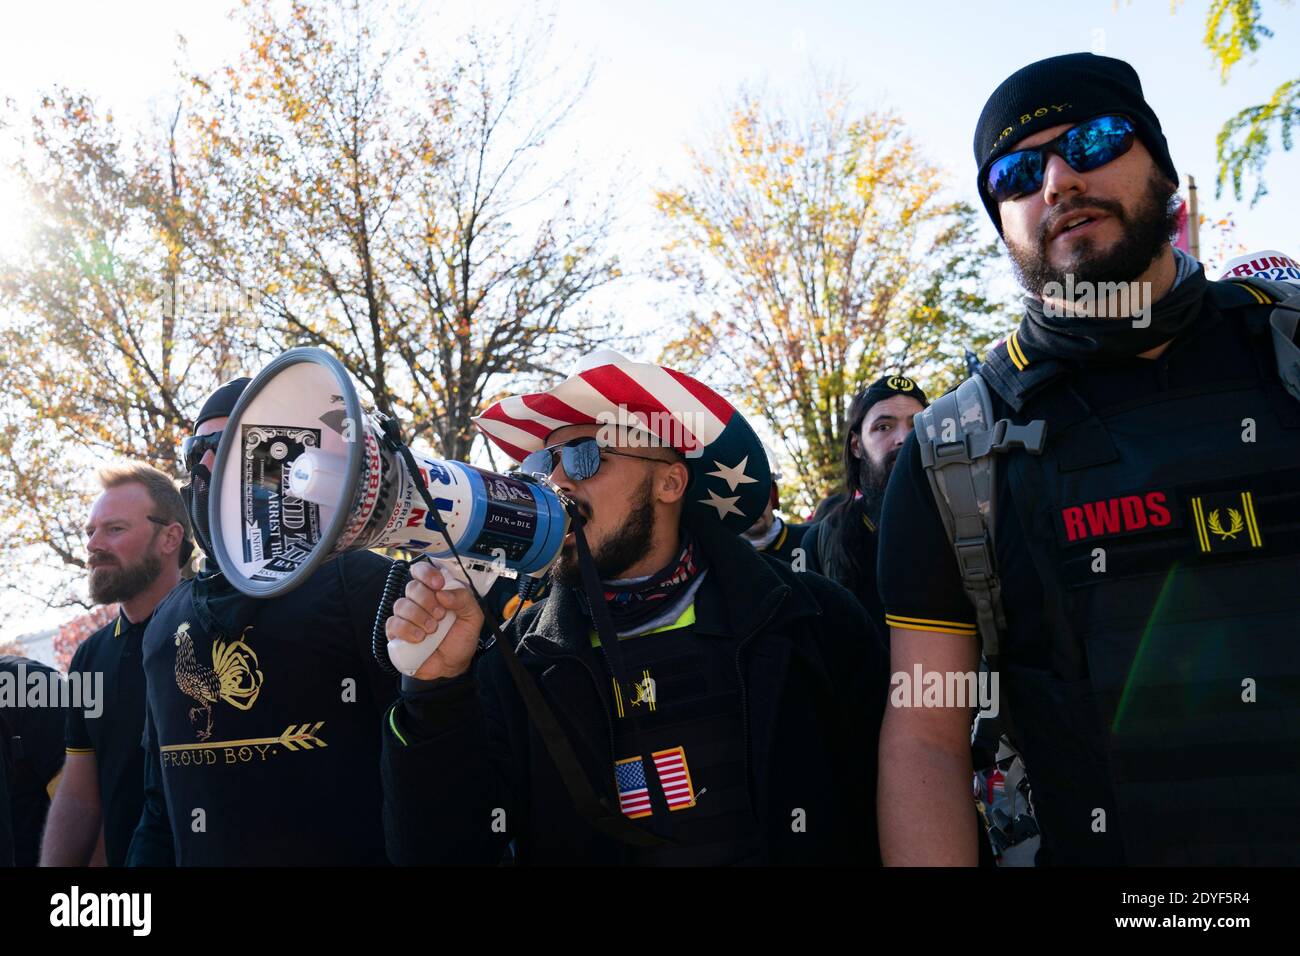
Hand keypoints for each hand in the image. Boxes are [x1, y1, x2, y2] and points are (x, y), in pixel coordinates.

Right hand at [385, 560, 484, 680]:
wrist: (454, 665)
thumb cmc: (461, 638)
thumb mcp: (473, 617)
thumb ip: (464, 599)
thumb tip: (443, 593)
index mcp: (437, 591)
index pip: (422, 570)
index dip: (427, 573)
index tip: (438, 584)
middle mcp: (419, 601)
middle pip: (412, 587)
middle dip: (427, 601)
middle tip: (440, 615)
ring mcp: (406, 616)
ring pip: (401, 605)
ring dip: (419, 617)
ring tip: (432, 630)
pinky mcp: (396, 633)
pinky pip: (393, 623)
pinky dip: (408, 630)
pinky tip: (420, 638)